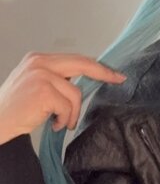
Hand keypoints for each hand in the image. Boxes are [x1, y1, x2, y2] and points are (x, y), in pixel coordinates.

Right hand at [0, 52, 126, 144]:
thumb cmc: (16, 108)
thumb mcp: (35, 85)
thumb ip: (56, 79)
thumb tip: (83, 83)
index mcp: (38, 59)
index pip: (75, 59)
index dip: (96, 66)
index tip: (114, 73)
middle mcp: (40, 62)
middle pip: (82, 64)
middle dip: (103, 73)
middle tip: (118, 80)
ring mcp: (41, 76)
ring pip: (75, 94)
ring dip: (72, 113)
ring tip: (60, 122)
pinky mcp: (44, 92)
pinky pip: (68, 108)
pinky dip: (64, 120)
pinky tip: (52, 124)